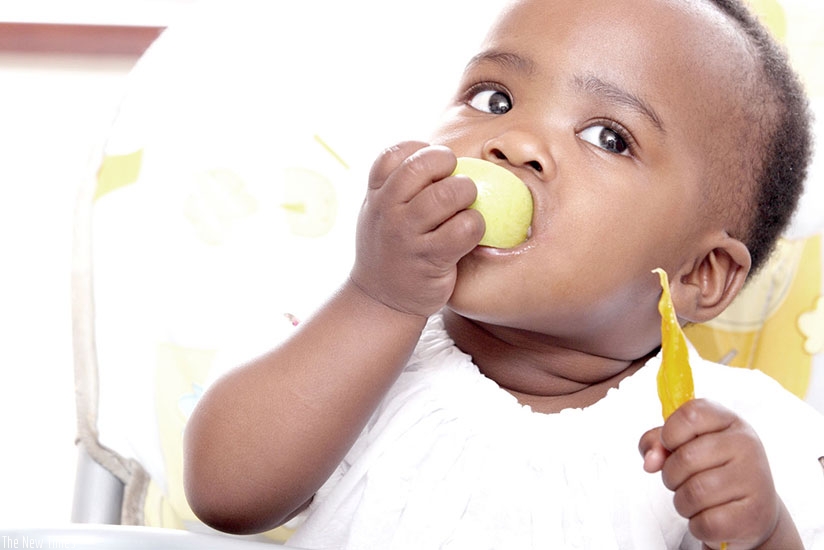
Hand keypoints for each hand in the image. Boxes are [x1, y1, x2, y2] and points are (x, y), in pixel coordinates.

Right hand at [350, 141, 483, 316]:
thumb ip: (396, 185)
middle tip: (455, 179)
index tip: (434, 163)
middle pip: (422, 166)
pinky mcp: (431, 259)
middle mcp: (387, 211)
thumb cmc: (389, 247)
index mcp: (375, 194)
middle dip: (448, 163)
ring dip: (466, 193)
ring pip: (448, 194)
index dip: (421, 149)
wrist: (380, 299)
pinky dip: (475, 225)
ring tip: (465, 205)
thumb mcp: (379, 212)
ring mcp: (407, 236)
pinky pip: (464, 228)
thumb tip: (439, 157)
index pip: (394, 153)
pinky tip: (469, 231)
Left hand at [638, 399, 796, 548]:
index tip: (670, 446)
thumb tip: (650, 461)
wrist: (754, 512)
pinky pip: (705, 522)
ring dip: (683, 502)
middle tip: (682, 480)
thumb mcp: (687, 446)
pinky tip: (711, 516)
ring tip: (696, 500)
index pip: (690, 413)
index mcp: (729, 421)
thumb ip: (658, 442)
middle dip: (671, 475)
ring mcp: (753, 479)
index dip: (669, 433)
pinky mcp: (753, 515)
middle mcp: (746, 445)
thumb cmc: (714, 472)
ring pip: (693, 493)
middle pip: (685, 458)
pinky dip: (697, 524)